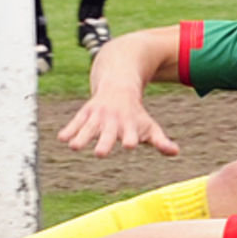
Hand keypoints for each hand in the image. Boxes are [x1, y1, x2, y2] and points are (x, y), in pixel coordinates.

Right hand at [57, 85, 178, 157]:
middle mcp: (113, 120)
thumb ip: (160, 140)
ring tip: (74, 147)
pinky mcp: (86, 112)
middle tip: (100, 153)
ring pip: (89, 127)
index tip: (129, 145)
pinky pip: (76, 121)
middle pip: (108, 133)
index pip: (130, 134)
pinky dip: (69, 129)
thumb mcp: (149, 125)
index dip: (130, 138)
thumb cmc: (136, 113)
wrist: (120, 84)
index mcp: (129, 125)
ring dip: (82, 137)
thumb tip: (175, 152)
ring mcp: (98, 116)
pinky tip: (62, 138)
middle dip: (104, 142)